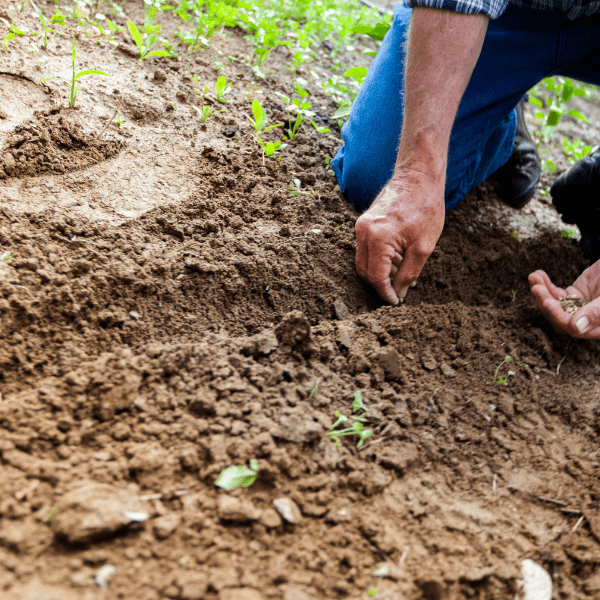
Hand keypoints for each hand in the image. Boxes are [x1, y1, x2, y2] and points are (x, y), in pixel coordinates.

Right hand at [355, 170, 445, 304]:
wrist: (418, 177)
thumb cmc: (425, 208)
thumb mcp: (423, 247)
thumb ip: (409, 273)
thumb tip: (399, 293)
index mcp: (378, 239)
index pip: (376, 277)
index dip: (385, 293)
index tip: (396, 302)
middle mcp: (363, 233)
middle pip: (364, 271)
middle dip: (380, 285)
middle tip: (398, 292)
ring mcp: (361, 226)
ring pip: (363, 261)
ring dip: (379, 272)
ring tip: (402, 274)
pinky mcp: (363, 223)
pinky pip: (366, 249)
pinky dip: (378, 259)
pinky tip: (397, 260)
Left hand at [529, 260, 599, 338]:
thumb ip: (597, 312)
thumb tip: (576, 328)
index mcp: (599, 326)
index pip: (573, 328)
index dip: (558, 316)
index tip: (547, 302)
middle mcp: (588, 320)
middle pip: (559, 317)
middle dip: (546, 302)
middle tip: (536, 287)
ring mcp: (580, 307)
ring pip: (555, 305)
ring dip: (542, 292)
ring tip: (534, 277)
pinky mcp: (576, 294)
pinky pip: (557, 293)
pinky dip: (546, 284)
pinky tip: (538, 274)